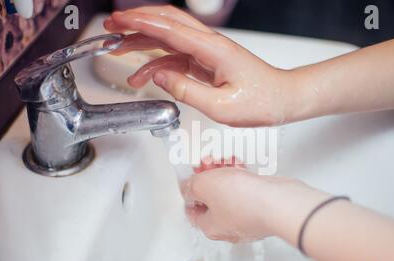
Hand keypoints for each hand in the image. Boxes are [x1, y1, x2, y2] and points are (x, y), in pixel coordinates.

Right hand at [103, 5, 289, 126]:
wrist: (282, 99)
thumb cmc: (261, 101)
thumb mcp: (221, 107)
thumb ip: (187, 91)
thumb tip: (159, 76)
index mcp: (213, 50)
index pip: (170, 29)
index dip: (141, 22)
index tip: (118, 21)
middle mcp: (209, 45)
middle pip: (167, 22)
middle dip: (136, 21)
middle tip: (111, 26)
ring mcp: (207, 51)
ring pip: (168, 38)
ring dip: (142, 41)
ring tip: (118, 48)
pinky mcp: (206, 62)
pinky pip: (176, 57)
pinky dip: (157, 63)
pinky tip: (144, 75)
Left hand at [182, 159, 329, 243]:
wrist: (279, 202)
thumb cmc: (244, 200)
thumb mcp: (204, 185)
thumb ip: (190, 186)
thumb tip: (187, 187)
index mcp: (210, 226)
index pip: (192, 211)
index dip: (189, 189)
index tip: (190, 175)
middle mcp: (229, 226)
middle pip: (211, 198)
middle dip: (209, 176)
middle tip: (208, 162)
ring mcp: (247, 217)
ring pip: (229, 192)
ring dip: (225, 173)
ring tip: (225, 160)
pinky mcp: (262, 207)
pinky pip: (246, 189)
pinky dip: (241, 175)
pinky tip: (240, 164)